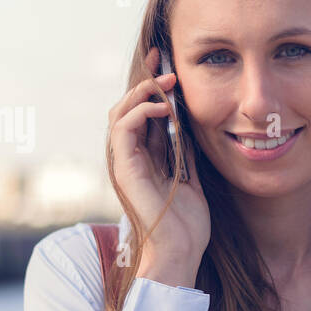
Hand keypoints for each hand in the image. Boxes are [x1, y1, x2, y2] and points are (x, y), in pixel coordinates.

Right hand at [107, 47, 212, 275]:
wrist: (182, 250)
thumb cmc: (187, 223)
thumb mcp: (190, 177)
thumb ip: (185, 152)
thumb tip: (191, 125)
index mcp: (144, 158)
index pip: (143, 113)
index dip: (152, 87)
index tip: (168, 65)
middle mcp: (130, 157)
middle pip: (127, 106)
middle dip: (144, 79)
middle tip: (163, 59)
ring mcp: (124, 162)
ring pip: (120, 112)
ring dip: (143, 91)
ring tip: (167, 82)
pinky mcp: (124, 168)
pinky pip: (122, 127)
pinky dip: (140, 111)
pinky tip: (163, 106)